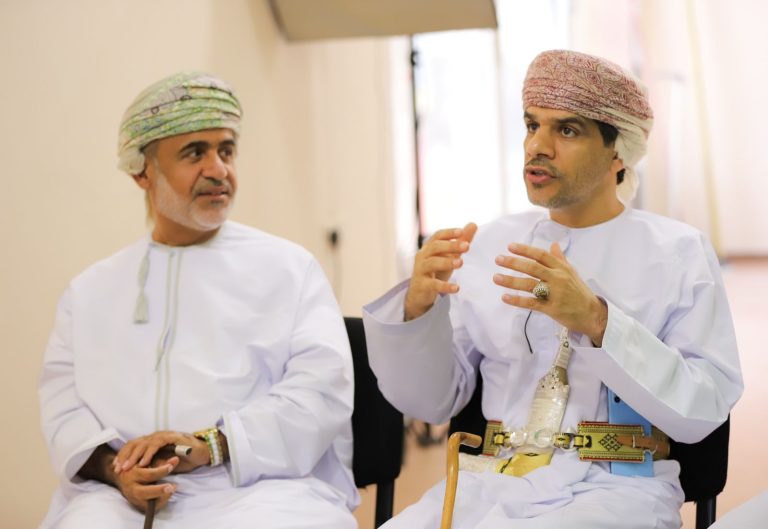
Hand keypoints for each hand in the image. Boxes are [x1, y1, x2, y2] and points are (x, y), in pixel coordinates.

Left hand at [114, 431, 209, 474]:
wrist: (202, 452)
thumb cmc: (184, 459)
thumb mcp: (164, 463)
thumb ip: (153, 464)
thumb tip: (138, 472)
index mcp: (152, 441)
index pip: (133, 445)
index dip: (123, 455)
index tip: (116, 466)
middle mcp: (156, 436)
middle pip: (134, 443)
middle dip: (124, 456)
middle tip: (118, 469)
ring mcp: (163, 436)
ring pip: (143, 443)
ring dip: (134, 456)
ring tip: (128, 467)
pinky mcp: (172, 437)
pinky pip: (157, 444)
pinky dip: (149, 453)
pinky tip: (143, 463)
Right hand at [114, 461, 176, 512]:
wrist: (124, 479)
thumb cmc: (138, 467)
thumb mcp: (147, 462)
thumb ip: (162, 462)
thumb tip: (176, 459)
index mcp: (132, 474)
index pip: (147, 474)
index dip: (160, 471)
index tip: (171, 467)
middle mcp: (132, 488)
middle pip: (143, 492)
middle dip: (158, 490)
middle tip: (170, 487)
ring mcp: (134, 499)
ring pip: (146, 503)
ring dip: (161, 498)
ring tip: (172, 490)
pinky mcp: (139, 505)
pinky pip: (150, 508)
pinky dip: (160, 503)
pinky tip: (168, 496)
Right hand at [404, 223, 477, 320]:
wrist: (419, 292)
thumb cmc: (435, 271)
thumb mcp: (449, 255)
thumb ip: (460, 241)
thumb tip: (473, 224)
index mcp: (429, 247)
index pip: (437, 236)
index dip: (449, 233)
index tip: (461, 231)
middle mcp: (422, 256)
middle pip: (435, 247)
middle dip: (450, 245)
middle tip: (467, 246)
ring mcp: (421, 270)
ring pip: (432, 263)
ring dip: (446, 262)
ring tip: (460, 262)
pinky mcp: (422, 285)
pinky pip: (433, 284)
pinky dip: (445, 286)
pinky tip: (457, 288)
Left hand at [492, 241, 607, 344]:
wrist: (592, 314)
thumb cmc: (579, 292)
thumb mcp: (572, 273)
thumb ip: (560, 259)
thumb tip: (553, 244)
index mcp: (562, 268)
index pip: (541, 255)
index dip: (525, 250)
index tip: (510, 246)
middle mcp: (558, 278)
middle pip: (533, 268)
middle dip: (514, 263)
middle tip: (498, 259)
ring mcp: (555, 293)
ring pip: (530, 284)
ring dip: (511, 281)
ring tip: (496, 277)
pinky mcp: (552, 308)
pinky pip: (532, 303)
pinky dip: (517, 300)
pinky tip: (505, 297)